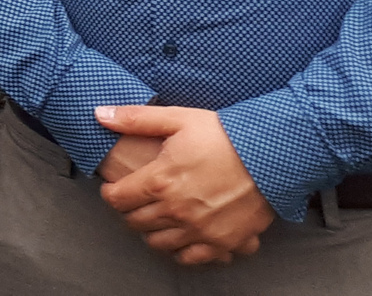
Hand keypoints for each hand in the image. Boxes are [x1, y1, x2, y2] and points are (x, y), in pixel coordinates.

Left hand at [96, 105, 274, 264]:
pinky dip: (181, 250)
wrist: (272, 154)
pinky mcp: (223, 242)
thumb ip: (135, 119)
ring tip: (157, 217)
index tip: (114, 188)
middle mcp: (176, 210)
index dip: (111, 193)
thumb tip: (99, 114)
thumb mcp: (177, 118)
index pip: (117, 199)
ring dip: (152, 231)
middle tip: (135, 201)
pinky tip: (181, 235)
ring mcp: (200, 230)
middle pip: (135, 222)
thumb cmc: (223, 134)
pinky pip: (191, 258)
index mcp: (160, 180)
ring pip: (158, 243)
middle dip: (129, 211)